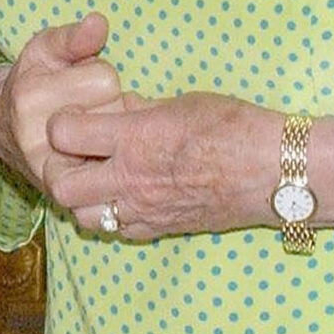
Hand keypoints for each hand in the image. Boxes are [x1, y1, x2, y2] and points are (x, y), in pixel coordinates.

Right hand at [0, 13, 124, 194]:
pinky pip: (106, 178)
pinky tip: (98, 156)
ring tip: (91, 129)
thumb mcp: (46, 50)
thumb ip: (72, 37)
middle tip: (88, 107)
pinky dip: (108, 164)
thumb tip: (98, 23)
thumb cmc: (35, 80)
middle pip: (114, 111)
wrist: (8, 130)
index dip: (99, 76)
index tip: (82, 82)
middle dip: (109, 105)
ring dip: (109, 134)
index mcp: (31, 96)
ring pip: (113, 143)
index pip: (105, 78)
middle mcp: (37, 136)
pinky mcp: (63, 194)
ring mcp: (50, 171)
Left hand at [43, 91, 278, 239]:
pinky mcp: (161, 229)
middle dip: (58, 167)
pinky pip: (117, 230)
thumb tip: (117, 107)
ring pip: (83, 216)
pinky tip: (123, 195)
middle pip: (62, 186)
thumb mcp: (181, 103)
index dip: (61, 123)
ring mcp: (145, 210)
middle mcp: (132, 179)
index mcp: (135, 139)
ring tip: (95, 176)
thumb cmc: (234, 127)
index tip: (72, 117)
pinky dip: (111, 214)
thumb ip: (140, 109)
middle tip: (72, 154)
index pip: (64, 134)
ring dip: (81, 196)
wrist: (275, 172)